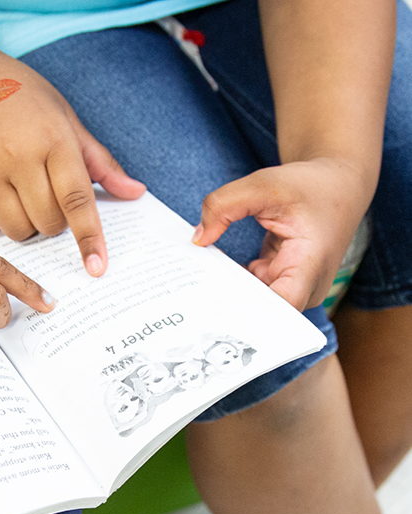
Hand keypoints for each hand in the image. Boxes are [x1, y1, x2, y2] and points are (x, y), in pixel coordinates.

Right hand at [0, 63, 145, 275]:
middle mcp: (18, 156)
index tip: (97, 267)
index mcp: (53, 139)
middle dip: (54, 222)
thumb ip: (100, 163)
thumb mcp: (67, 120)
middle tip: (46, 197)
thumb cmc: (24, 101)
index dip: (89, 237)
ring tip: (21, 196)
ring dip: (26, 225)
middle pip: (47, 223)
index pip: (76, 200)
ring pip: (17, 230)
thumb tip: (135, 192)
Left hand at [193, 158, 371, 309]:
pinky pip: (251, 291)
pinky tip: (207, 278)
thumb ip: (226, 205)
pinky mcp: (280, 282)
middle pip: (262, 312)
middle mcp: (306, 286)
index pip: (281, 307)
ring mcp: (293, 287)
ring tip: (192, 293)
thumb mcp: (265, 184)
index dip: (249, 315)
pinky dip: (231, 284)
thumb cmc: (309, 185)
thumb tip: (198, 239)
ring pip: (253, 303)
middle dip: (228, 309)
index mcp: (310, 265)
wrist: (337, 185)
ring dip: (226, 296)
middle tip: (190, 303)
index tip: (216, 312)